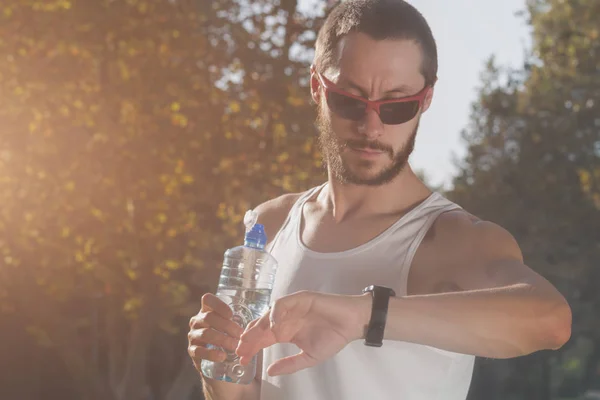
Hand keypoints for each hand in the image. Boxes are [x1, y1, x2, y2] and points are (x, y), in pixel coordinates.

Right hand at [188, 293, 244, 370]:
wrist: (217, 366)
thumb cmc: (228, 340)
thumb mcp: (232, 328)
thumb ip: (240, 321)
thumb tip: (259, 320)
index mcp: (207, 311)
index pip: (207, 300)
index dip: (218, 305)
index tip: (232, 314)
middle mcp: (197, 321)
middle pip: (209, 318)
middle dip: (227, 326)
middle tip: (241, 335)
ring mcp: (193, 336)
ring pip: (206, 334)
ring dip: (223, 340)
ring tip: (235, 347)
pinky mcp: (192, 351)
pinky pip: (199, 351)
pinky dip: (212, 354)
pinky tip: (222, 357)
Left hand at [235, 290, 368, 376]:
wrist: (351, 324)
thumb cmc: (333, 338)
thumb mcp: (309, 357)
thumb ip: (290, 364)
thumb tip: (269, 372)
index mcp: (286, 332)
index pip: (263, 339)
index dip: (251, 348)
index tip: (241, 360)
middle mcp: (285, 319)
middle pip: (261, 327)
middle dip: (249, 338)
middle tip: (240, 349)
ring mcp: (291, 308)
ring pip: (268, 314)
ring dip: (258, 326)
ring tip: (250, 339)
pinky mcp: (299, 298)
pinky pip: (283, 304)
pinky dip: (275, 313)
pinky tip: (273, 326)